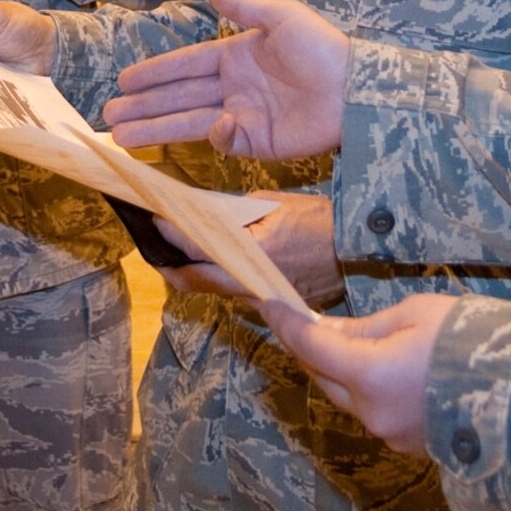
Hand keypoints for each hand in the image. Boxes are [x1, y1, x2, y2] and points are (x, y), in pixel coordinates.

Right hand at [102, 0, 352, 159]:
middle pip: (179, 98)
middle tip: (110, 115)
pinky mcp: (258, 143)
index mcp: (234, 56)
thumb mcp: (282, 17)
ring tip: (122, 138)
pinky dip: (216, 135)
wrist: (358, 89)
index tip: (125, 79)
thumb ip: (242, 6)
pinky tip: (213, 125)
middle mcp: (233, 88)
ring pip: (190, 123)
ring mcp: (244, 117)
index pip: (184, 66)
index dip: (155, 73)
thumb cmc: (323, 48)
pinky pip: (226, 140)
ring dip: (156, 129)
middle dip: (144, 106)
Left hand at [156, 192, 344, 308]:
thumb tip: (204, 211)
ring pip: (212, 290)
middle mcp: (253, 282)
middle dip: (168, 265)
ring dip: (189, 273)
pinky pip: (233, 293)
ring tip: (171, 251)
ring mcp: (261, 299)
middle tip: (152, 246)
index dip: (170, 233)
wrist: (357, 253)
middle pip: (194, 281)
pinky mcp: (270, 306)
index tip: (154, 218)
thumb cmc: (318, 221)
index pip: (198, 246)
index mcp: (255, 252)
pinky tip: (207, 261)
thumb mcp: (274, 204)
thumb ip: (237, 210)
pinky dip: (215, 278)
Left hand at [259, 293, 457, 457]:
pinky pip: (373, 411)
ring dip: (338, 368)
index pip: (309, 346)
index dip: (284, 321)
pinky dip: (365, 387)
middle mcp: (372, 413)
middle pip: (322, 376)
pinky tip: (377, 366)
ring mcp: (391, 435)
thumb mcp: (416, 315)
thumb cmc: (474, 342)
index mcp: (369, 376)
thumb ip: (367, 328)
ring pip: (347, 397)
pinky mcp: (410, 446)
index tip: (266, 301)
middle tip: (299, 315)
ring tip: (342, 338)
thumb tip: (332, 332)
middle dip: (308, 345)